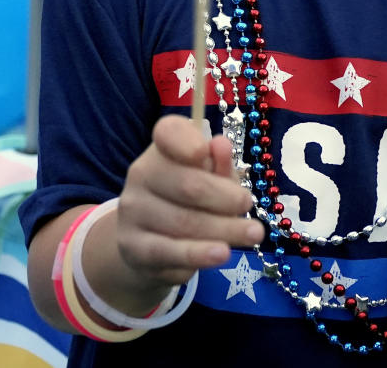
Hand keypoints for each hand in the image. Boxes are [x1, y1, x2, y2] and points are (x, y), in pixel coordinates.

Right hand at [114, 115, 262, 295]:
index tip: (205, 152)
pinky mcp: (133, 247)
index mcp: (162, 149)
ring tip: (253, 235)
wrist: (150, 245)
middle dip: (225, 197)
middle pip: (187, 185)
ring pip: (184, 222)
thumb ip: (218, 164)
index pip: (168, 132)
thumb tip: (221, 145)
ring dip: (224, 229)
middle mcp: (141, 175)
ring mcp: (133, 212)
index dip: (186, 140)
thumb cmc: (191, 201)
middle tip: (248, 205)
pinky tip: (222, 254)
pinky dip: (199, 254)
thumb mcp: (211, 178)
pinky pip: (169, 252)